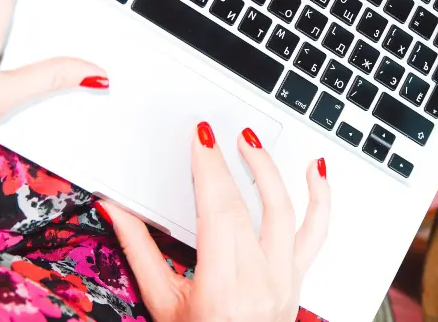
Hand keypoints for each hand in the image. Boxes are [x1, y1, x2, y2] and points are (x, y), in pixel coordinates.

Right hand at [99, 122, 330, 321]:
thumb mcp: (162, 304)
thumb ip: (139, 251)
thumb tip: (116, 210)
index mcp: (221, 290)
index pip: (219, 214)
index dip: (210, 171)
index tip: (201, 141)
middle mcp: (260, 283)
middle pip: (247, 209)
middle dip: (229, 164)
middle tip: (213, 134)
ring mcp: (284, 280)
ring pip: (286, 213)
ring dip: (269, 171)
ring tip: (252, 142)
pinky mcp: (297, 278)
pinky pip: (317, 233)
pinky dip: (321, 198)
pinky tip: (316, 171)